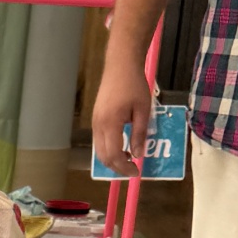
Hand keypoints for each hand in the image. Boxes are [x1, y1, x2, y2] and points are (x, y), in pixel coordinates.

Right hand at [91, 48, 154, 179]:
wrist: (120, 65)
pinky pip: (99, 142)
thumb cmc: (134, 85)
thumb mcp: (143, 110)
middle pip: (103, 157)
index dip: (124, 168)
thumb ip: (139, 134)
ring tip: (129, 158)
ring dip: (112, 159)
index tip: (137, 172)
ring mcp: (95, 122)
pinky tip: (121, 146)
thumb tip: (137, 155)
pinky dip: (109, 150)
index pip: (114, 155)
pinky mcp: (95, 119)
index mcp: (110, 123)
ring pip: (99, 151)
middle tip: (133, 169)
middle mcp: (98, 125)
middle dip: (117, 167)